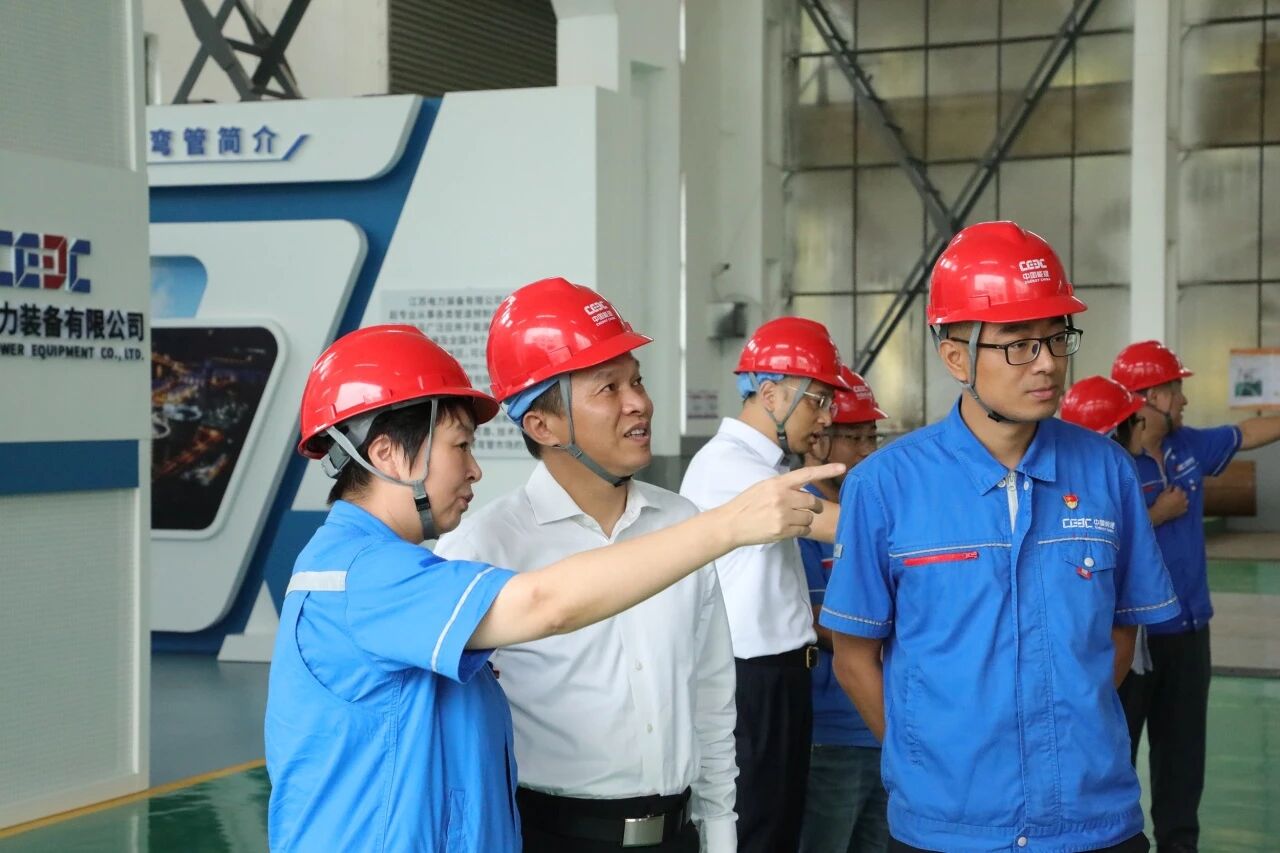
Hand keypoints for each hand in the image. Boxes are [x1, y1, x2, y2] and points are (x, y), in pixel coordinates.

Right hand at [720, 463, 845, 545]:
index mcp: (777, 483)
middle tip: (811, 509)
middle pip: (813, 501)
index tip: (842, 467)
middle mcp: (782, 497)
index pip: (807, 474)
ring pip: (809, 517)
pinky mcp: (782, 530)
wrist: (731, 523)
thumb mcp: (763, 487)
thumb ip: (783, 487)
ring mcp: (783, 515)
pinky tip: (788, 528)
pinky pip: (803, 530)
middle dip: (815, 506)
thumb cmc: (747, 504)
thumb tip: (802, 491)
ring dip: (805, 519)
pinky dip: (800, 530)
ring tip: (791, 520)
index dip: (826, 470)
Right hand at [1152, 485, 1188, 523]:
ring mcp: (1184, 505)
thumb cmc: (1160, 502)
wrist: (1160, 513)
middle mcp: (1182, 498)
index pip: (1178, 487)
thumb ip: (1168, 488)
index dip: (1174, 487)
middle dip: (1180, 492)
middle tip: (1175, 494)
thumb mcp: (1163, 494)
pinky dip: (1183, 506)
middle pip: (1184, 493)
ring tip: (1178, 500)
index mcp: (1177, 493)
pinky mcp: (1183, 511)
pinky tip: (1179, 507)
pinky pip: (1185, 507)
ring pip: (1186, 500)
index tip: (1171, 489)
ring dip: (1183, 499)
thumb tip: (1171, 485)